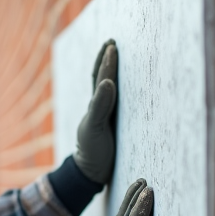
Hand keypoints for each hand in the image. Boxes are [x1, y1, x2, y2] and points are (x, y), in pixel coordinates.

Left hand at [73, 40, 118, 184]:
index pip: (101, 77)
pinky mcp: (115, 124)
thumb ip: (100, 106)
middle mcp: (101, 106)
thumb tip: (108, 81)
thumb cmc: (91, 151)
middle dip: (106, 60)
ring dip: (112, 71)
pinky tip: (122, 84)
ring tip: (115, 54)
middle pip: (103, 77)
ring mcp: (107, 115)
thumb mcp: (94, 128)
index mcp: (95, 104)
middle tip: (111, 42)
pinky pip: (118, 101)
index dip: (106, 61)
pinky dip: (119, 88)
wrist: (91, 173)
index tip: (111, 44)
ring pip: (110, 87)